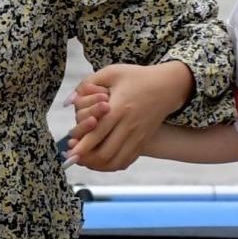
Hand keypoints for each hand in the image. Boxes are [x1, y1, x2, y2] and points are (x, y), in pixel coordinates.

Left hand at [65, 60, 193, 171]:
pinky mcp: (142, 142)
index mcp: (120, 108)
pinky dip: (111, 165)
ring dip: (97, 165)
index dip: (83, 146)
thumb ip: (88, 84)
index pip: (98, 133)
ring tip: (84, 161)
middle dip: (86, 158)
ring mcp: (137, 136)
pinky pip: (126, 161)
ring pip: (115, 161)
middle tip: (73, 157)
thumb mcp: (112, 72)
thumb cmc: (137, 78)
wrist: (167, 87)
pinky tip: (100, 162)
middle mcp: (129, 125)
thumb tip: (70, 100)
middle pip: (105, 152)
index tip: (70, 153)